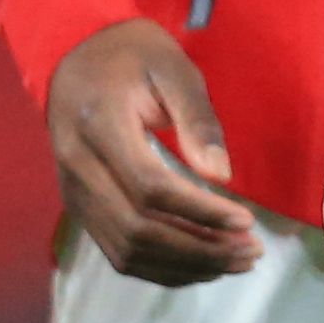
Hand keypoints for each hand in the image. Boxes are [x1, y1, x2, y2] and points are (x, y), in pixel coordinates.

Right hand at [47, 19, 259, 284]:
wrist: (74, 55)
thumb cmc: (131, 55)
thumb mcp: (172, 68)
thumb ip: (197, 118)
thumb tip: (220, 176)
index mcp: (98, 124)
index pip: (149, 188)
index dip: (200, 212)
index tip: (246, 221)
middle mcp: (78, 167)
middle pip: (137, 231)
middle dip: (199, 249)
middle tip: (250, 251)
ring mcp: (73, 193)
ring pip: (127, 251)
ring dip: (184, 265)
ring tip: (234, 261)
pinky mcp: (78, 207)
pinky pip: (117, 251)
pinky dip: (161, 268)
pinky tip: (201, 264)